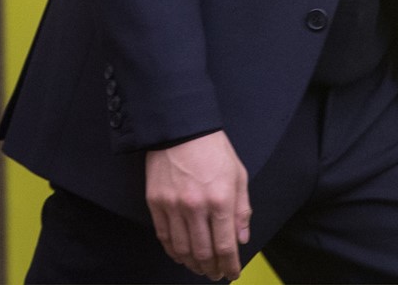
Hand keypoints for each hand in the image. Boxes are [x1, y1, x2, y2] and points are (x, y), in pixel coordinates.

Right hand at [146, 130, 250, 280]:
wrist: (182, 127)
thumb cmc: (213, 148)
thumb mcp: (237, 174)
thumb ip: (241, 208)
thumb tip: (241, 238)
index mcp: (220, 199)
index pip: (225, 246)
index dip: (230, 265)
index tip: (232, 273)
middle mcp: (196, 206)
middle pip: (203, 253)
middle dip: (212, 269)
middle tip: (216, 274)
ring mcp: (173, 206)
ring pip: (182, 250)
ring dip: (193, 264)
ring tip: (200, 268)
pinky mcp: (156, 202)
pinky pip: (164, 237)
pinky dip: (173, 252)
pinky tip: (181, 255)